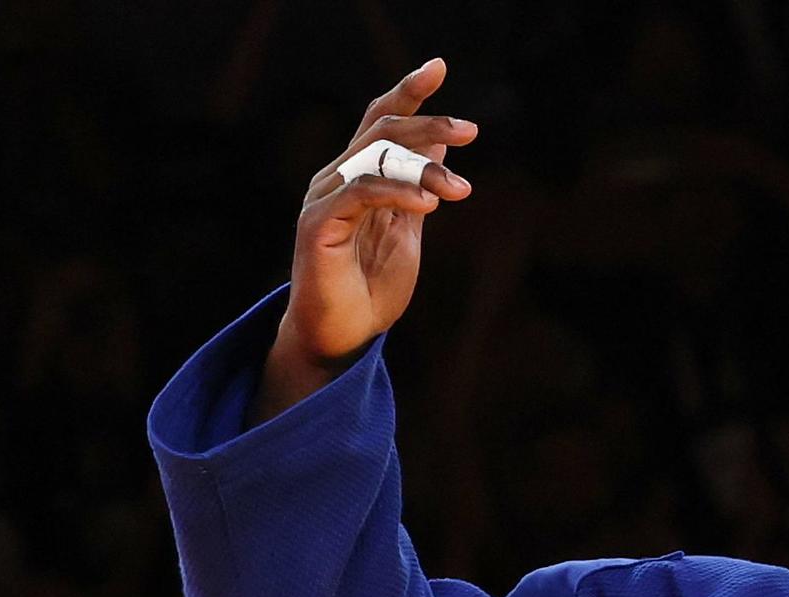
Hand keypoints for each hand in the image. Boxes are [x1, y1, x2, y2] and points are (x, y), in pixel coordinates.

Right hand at [264, 59, 479, 408]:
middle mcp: (337, 178)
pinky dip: (396, 194)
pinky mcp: (317, 225)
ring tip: (461, 190)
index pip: (380, 120)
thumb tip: (441, 143)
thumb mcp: (409, 229)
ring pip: (375, 160)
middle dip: (428, 124)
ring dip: (424, 169)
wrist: (341, 338)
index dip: (408, 91)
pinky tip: (428, 205)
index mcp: (357, 175)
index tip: (439, 66)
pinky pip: (359, 194)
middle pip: (381, 131)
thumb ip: (420, 185)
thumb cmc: (371, 288)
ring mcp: (324, 198)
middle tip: (471, 131)